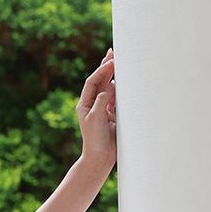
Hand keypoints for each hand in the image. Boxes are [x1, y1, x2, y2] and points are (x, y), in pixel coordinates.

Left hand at [76, 44, 115, 170]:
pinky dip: (122, 90)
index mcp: (85, 104)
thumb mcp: (96, 117)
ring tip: (120, 62)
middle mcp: (93, 104)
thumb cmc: (95, 139)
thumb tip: (110, 86)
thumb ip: (102, 100)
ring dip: (115, 76)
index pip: (93, 81)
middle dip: (107, 67)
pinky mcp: (113, 116)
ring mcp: (103, 109)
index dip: (101, 70)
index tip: (111, 61)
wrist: (100, 158)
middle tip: (113, 52)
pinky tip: (125, 81)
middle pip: (100, 81)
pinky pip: (118, 99)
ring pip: (110, 88)